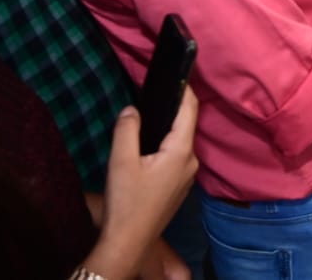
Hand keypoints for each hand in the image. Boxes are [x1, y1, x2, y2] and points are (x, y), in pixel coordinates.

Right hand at [85, 91, 198, 279]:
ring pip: (180, 141)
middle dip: (175, 106)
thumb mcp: (121, 162)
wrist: (129, 240)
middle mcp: (191, 161)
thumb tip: (133, 108)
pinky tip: (151, 141)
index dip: (185, 89)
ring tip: (153, 109)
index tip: (179, 71)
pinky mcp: (178, 184)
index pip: (189, 110)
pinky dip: (167, 142)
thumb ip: (127, 129)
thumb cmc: (126, 202)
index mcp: (181, 151)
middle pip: (186, 125)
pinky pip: (176, 154)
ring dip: (169, 126)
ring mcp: (187, 174)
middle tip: (160, 87)